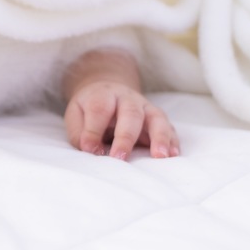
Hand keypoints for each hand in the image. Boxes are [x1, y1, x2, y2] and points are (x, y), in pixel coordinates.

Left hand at [65, 80, 179, 159]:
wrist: (108, 90)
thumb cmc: (90, 109)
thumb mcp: (76, 115)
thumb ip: (80, 133)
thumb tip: (91, 149)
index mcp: (103, 95)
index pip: (99, 109)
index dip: (93, 130)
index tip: (89, 149)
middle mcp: (127, 98)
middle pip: (130, 114)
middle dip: (126, 137)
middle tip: (120, 158)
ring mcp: (145, 107)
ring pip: (156, 118)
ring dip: (160, 137)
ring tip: (160, 156)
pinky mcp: (157, 118)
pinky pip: (169, 127)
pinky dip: (172, 141)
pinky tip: (173, 154)